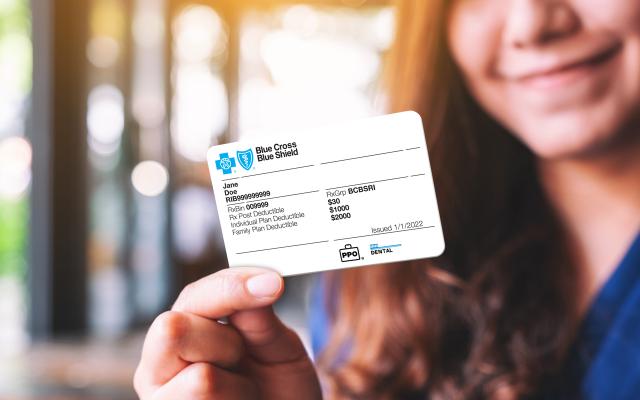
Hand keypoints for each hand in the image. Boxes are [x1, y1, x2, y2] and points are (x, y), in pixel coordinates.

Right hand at [134, 267, 321, 398]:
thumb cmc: (276, 387)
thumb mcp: (280, 349)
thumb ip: (263, 320)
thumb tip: (257, 283)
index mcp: (183, 329)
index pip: (195, 296)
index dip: (233, 287)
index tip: (273, 283)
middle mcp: (160, 362)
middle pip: (173, 329)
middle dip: (227, 344)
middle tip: (244, 362)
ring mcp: (161, 396)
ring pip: (201, 379)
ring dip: (239, 387)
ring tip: (242, 393)